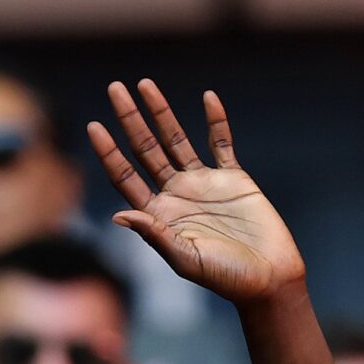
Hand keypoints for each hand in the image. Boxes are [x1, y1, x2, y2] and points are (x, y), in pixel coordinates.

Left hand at [89, 81, 302, 304]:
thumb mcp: (184, 259)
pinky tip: (207, 97)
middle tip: (115, 88)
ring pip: (176, 139)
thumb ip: (154, 235)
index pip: (124, 175)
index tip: (94, 125)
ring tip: (145, 84)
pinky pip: (222, 143)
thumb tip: (118, 215)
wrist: (268, 279)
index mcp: (156, 213)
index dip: (108, 151)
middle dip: (129, 119)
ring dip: (161, 112)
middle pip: (144, 148)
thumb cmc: (224, 277)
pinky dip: (216, 121)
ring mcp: (203, 183)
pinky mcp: (234, 177)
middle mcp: (174, 193)